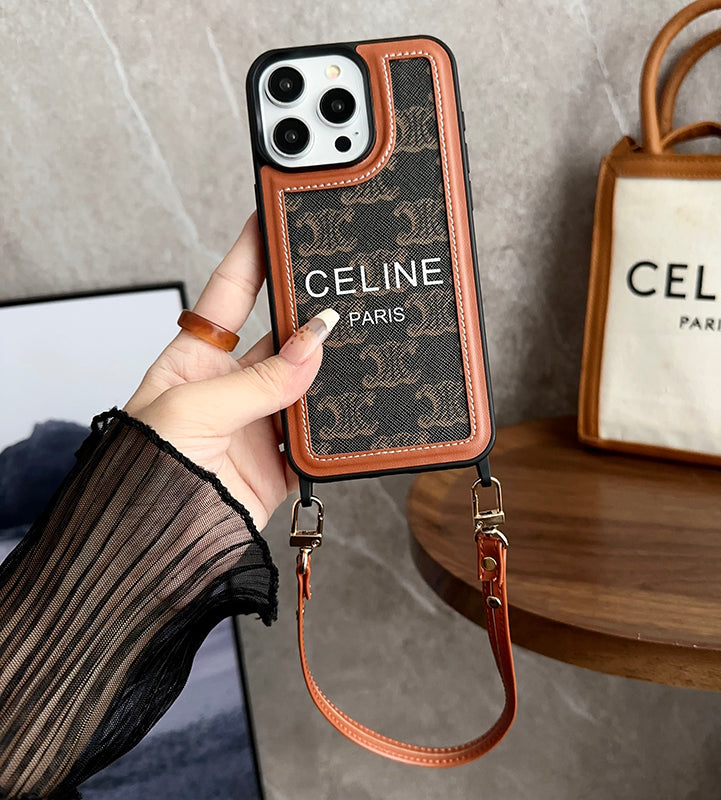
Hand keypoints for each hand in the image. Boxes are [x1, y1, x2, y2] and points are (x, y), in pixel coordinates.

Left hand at [124, 213, 337, 529]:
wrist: (156, 547)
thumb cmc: (145, 472)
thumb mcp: (194, 408)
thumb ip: (259, 379)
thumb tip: (313, 345)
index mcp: (193, 360)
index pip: (229, 292)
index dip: (252, 253)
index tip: (275, 218)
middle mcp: (228, 386)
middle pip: (278, 337)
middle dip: (305, 314)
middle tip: (335, 288)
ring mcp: (257, 422)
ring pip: (306, 383)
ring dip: (326, 372)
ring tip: (351, 350)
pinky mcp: (280, 461)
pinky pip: (317, 435)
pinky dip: (336, 425)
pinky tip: (349, 408)